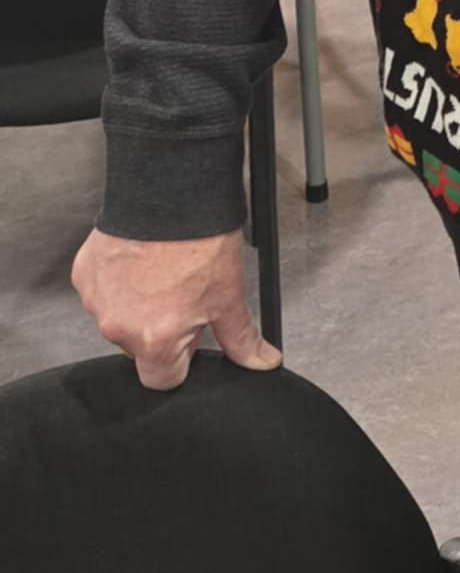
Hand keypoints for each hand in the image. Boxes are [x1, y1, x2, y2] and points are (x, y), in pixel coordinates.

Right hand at [72, 229, 281, 391]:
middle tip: (181, 294)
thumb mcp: (229, 295)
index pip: (163, 379)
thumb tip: (262, 362)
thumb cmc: (201, 243)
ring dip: (136, 304)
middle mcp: (119, 328)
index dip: (182, 359)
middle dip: (159, 328)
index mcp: (155, 341)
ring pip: (119, 318)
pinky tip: (140, 259)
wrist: (172, 193)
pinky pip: (102, 291)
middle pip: (140, 348)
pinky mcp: (84, 276)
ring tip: (161, 271)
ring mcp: (97, 301)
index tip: (191, 334)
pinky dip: (118, 281)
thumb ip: (240, 338)